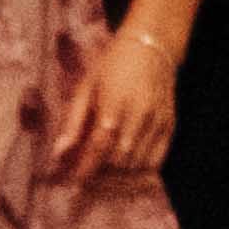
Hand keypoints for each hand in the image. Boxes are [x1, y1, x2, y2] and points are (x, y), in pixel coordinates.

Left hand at [59, 22, 179, 183]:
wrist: (151, 47)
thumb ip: (73, 122)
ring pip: (137, 165)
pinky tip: (125, 170)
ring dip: (118, 177)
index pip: (98, 146)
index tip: (74, 182)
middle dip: (100, 175)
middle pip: (118, 160)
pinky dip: (139, 172)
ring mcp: (157, 121)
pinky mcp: (170, 126)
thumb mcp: (85, 87)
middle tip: (87, 177)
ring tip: (103, 174)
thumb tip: (58, 153)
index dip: (85, 168)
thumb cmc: (112, 65)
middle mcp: (139, 113)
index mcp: (114, 101)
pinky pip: (156, 161)